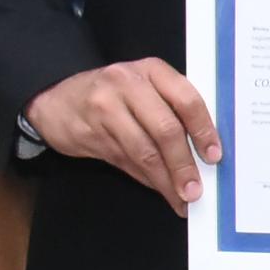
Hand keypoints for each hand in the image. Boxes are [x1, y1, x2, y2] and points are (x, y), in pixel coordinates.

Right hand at [27, 58, 219, 213]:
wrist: (56, 99)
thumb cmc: (114, 93)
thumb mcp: (145, 86)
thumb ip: (172, 109)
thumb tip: (204, 153)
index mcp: (152, 70)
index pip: (186, 100)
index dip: (204, 131)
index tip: (214, 157)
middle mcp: (128, 84)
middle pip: (165, 130)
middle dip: (183, 165)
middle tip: (195, 190)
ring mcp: (105, 108)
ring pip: (144, 151)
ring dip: (165, 180)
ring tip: (180, 199)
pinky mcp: (90, 133)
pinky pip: (126, 161)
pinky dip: (147, 179)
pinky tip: (159, 188)